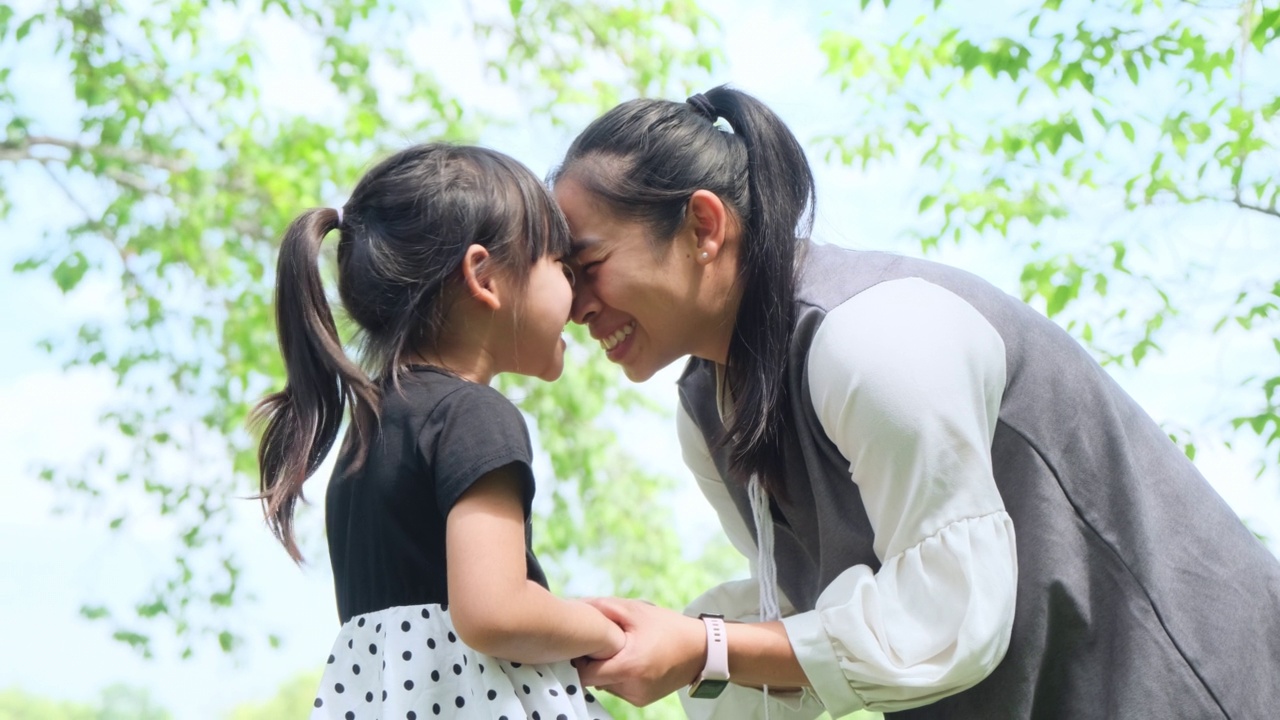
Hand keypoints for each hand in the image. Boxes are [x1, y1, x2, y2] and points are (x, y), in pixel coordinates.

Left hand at [575, 597, 705, 706]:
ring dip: (605, 667)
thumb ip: (603, 608)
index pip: (584, 673)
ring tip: (617, 648)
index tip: (580, 642)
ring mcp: (637, 697)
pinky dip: (618, 673)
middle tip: (598, 641)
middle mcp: (632, 688)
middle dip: (592, 660)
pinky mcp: (641, 699)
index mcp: (630, 667)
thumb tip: (575, 607)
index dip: (578, 657)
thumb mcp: (636, 610)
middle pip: (593, 679)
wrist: (702, 650)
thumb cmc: (668, 627)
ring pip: (605, 684)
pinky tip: (628, 658)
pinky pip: (618, 687)